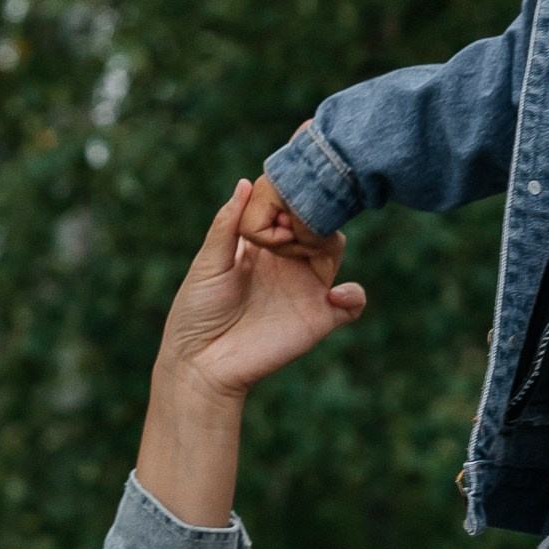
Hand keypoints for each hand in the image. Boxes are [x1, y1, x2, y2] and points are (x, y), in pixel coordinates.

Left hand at [134, 178, 364, 526]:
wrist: (200, 365)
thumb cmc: (195, 314)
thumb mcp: (207, 263)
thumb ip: (228, 224)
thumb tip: (246, 182)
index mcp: (261, 246)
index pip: (286, 209)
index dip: (288, 196)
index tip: (281, 193)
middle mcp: (286, 263)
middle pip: (315, 222)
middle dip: (311, 211)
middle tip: (294, 220)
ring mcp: (304, 290)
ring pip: (334, 249)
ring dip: (329, 240)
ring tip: (306, 247)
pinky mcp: (319, 320)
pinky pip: (352, 302)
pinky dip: (353, 294)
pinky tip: (333, 295)